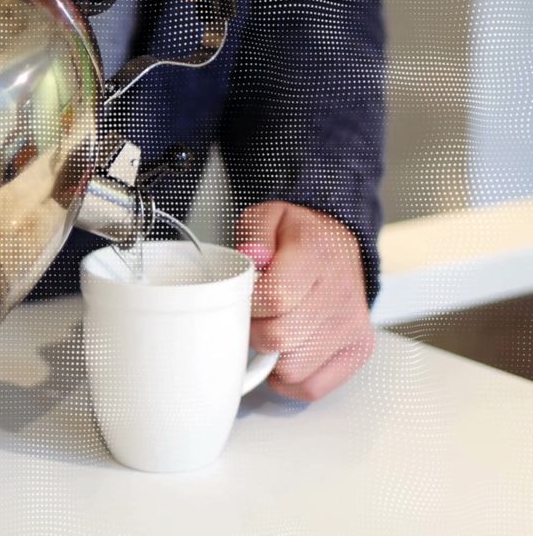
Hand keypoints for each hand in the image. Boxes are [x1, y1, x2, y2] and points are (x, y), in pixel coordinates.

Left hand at [235, 202, 374, 400]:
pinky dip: (291, 379)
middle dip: (255, 330)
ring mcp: (352, 325)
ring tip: (273, 331)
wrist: (335, 245)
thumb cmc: (296, 238)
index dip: (250, 304)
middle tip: (256, 316)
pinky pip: (313, 387)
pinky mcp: (357, 350)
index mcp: (316, 255)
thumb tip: (253, 256)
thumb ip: (254, 233)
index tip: (248, 297)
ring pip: (292, 368)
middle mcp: (341, 293)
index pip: (275, 298)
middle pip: (280, 338)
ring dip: (271, 356)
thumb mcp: (267, 218)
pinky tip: (285, 355)